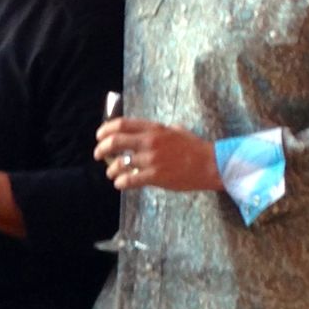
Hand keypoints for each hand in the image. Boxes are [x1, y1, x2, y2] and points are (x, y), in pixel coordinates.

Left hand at [94, 117, 220, 192]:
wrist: (210, 164)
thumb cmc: (195, 148)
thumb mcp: (177, 130)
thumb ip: (161, 129)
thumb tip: (150, 130)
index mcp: (154, 128)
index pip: (121, 124)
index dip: (106, 129)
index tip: (99, 136)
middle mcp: (150, 142)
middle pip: (115, 142)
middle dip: (101, 149)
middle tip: (98, 155)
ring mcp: (152, 159)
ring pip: (119, 164)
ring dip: (111, 170)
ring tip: (111, 173)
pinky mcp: (155, 176)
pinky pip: (130, 180)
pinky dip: (121, 183)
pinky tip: (120, 184)